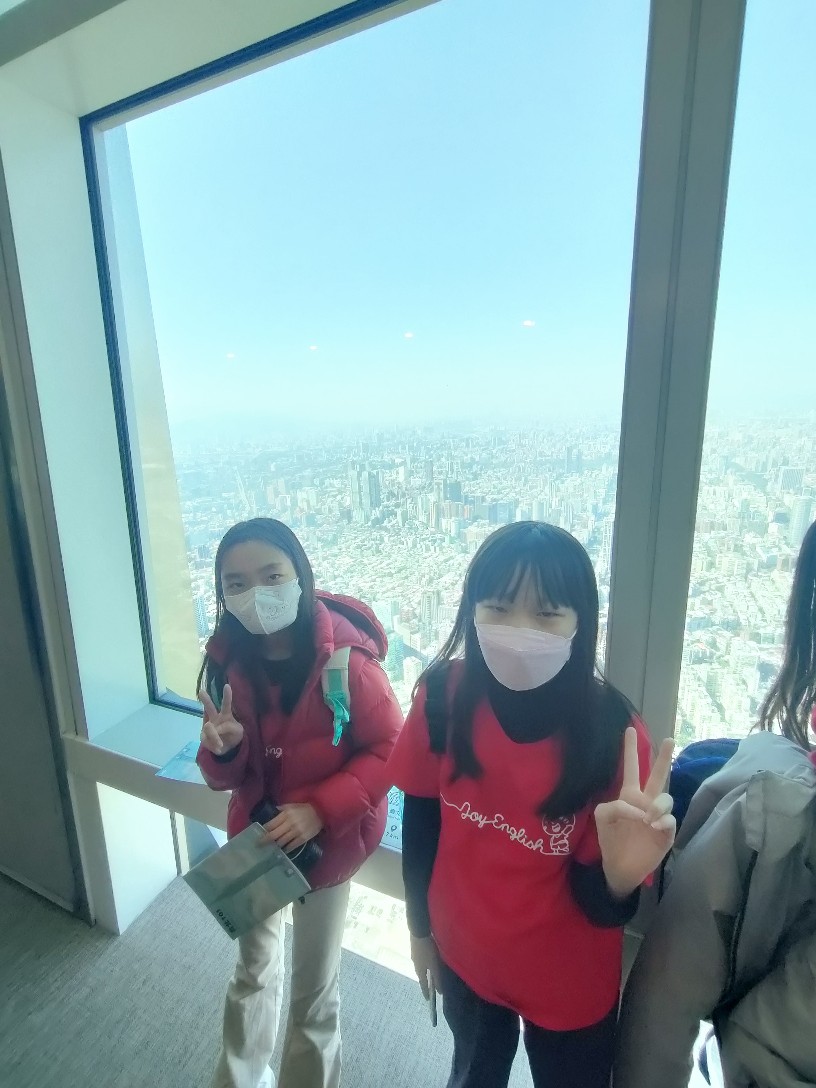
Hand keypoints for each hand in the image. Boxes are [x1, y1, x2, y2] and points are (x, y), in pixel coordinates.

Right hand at [199, 684, 243, 754]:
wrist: (226, 748)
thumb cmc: (233, 735)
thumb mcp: (238, 731)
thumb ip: (229, 728)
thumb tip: (214, 729)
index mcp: (226, 715)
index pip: (226, 704)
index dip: (227, 695)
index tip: (227, 686)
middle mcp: (215, 718)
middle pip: (210, 708)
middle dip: (206, 700)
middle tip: (201, 692)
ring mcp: (208, 727)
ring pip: (208, 727)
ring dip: (214, 736)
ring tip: (220, 745)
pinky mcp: (203, 736)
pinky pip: (207, 739)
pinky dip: (214, 745)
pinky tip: (218, 748)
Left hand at [261, 804, 322, 851]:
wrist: (320, 812)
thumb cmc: (304, 809)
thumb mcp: (291, 805)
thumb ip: (281, 809)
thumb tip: (272, 812)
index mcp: (286, 814)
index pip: (271, 824)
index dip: (263, 830)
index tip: (258, 835)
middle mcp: (290, 823)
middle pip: (274, 835)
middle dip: (265, 841)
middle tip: (258, 846)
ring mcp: (296, 832)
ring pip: (281, 842)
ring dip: (274, 846)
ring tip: (269, 849)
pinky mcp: (303, 838)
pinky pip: (292, 846)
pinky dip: (286, 849)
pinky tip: (282, 851)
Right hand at [411, 934, 441, 1000]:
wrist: (418, 931)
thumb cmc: (427, 949)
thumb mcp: (434, 965)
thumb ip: (437, 978)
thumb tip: (440, 991)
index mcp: (419, 970)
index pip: (423, 984)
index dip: (426, 992)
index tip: (427, 1000)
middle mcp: (415, 964)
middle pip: (421, 976)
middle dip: (426, 982)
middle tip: (430, 987)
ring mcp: (414, 956)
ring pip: (420, 967)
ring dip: (425, 972)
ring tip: (431, 974)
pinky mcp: (415, 949)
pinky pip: (420, 960)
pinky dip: (425, 964)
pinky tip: (428, 960)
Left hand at [594, 727, 675, 898]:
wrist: (620, 866)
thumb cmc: (611, 839)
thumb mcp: (603, 817)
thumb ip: (615, 805)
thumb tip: (641, 809)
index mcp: (629, 795)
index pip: (631, 768)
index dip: (630, 750)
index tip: (629, 729)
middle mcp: (646, 801)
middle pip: (658, 775)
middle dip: (663, 757)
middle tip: (669, 739)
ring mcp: (658, 816)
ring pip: (665, 798)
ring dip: (657, 806)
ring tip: (647, 820)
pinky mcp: (667, 832)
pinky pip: (669, 820)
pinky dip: (661, 821)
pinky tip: (653, 827)